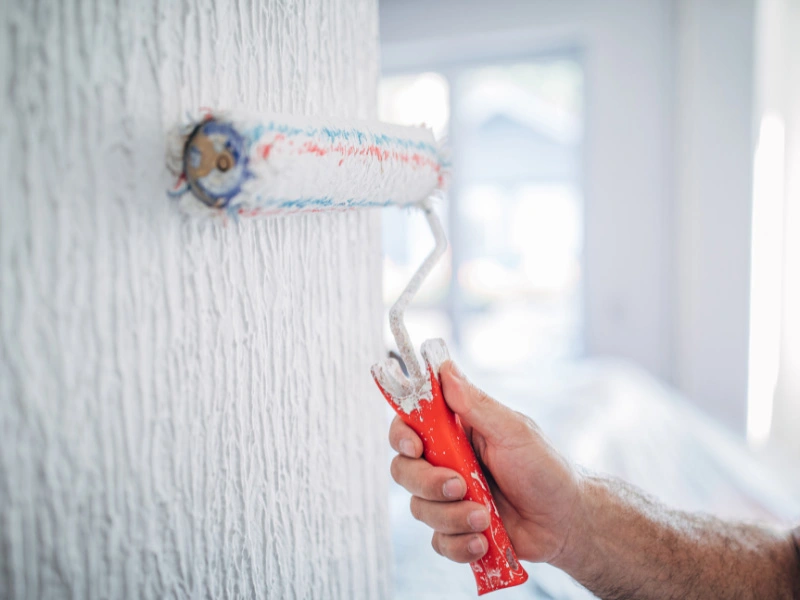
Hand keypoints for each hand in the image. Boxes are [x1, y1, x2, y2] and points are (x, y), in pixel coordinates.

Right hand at [388, 360, 582, 565]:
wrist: (565, 521)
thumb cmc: (544, 468)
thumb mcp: (513, 431)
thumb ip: (476, 404)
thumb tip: (445, 368)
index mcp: (456, 431)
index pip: (409, 424)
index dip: (402, 435)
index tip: (416, 447)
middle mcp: (446, 462)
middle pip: (404, 470)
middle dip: (428, 483)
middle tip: (460, 486)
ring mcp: (449, 497)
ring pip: (420, 508)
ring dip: (452, 516)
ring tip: (484, 517)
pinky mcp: (456, 529)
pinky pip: (437, 541)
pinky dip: (459, 544)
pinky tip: (483, 541)